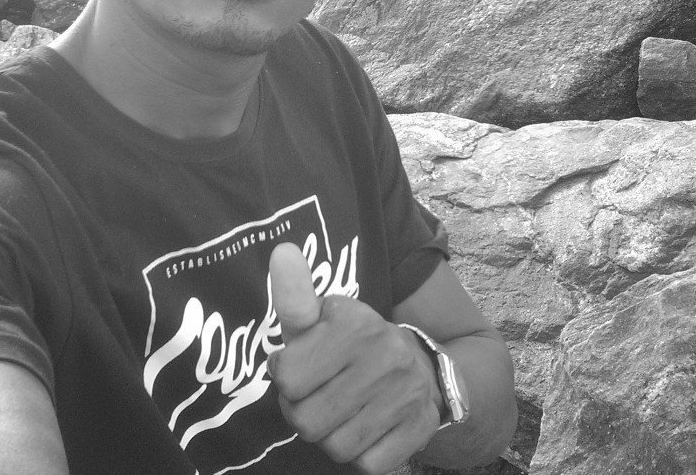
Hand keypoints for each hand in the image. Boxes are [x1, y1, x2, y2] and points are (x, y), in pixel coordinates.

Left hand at [267, 243, 440, 473]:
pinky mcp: (421, 427)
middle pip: (306, 420)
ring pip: (336, 447)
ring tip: (341, 411)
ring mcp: (406, 391)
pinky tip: (367, 427)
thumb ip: (295, 294)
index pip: (286, 377)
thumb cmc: (351, 344)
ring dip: (331, 435)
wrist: (422, 366)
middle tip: (318, 395)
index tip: (300, 366)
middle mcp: (384, 352)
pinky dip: (362, 454)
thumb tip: (281, 250)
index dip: (286, 377)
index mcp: (354, 320)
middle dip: (303, 413)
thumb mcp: (322, 316)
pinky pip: (367, 465)